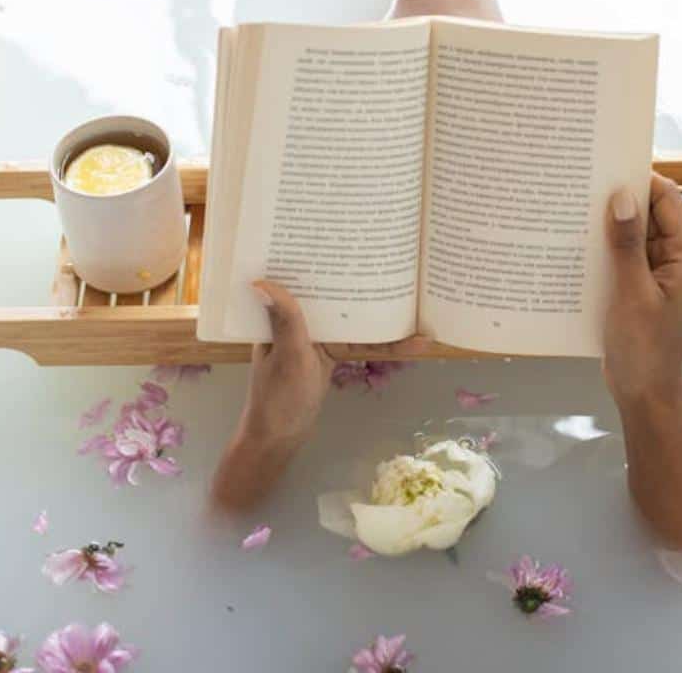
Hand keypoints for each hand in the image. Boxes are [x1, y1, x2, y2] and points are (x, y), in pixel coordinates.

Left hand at [211, 281, 428, 510]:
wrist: (279, 439)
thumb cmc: (279, 398)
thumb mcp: (287, 356)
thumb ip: (285, 321)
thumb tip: (262, 282)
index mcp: (281, 316)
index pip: (308, 282)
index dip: (328, 263)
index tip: (355, 244)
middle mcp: (299, 321)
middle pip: (337, 297)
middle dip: (366, 285)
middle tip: (401, 268)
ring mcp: (317, 338)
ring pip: (353, 320)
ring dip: (382, 318)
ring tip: (419, 307)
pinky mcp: (331, 355)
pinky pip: (360, 344)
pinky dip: (384, 345)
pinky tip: (415, 344)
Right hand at [603, 174, 681, 550]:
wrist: (643, 393)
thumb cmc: (644, 347)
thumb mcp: (632, 294)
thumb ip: (626, 245)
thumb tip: (620, 197)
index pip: (665, 198)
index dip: (637, 178)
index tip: (603, 163)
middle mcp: (674, 257)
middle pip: (647, 212)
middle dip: (616, 198)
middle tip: (577, 181)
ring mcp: (655, 272)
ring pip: (630, 233)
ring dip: (605, 224)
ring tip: (568, 207)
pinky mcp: (636, 286)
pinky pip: (620, 256)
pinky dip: (601, 248)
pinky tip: (571, 243)